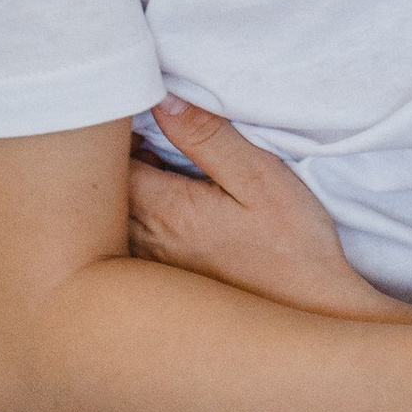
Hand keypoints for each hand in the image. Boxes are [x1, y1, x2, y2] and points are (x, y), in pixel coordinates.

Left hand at [127, 101, 405, 320]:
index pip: (107, 164)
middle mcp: (146, 242)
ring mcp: (151, 269)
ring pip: (108, 222)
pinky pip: (124, 245)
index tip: (128, 111)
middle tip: (135, 134)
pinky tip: (161, 207)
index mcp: (166, 210)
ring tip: (151, 166)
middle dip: (107, 161)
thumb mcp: (260, 177)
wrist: (313, 313)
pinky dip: (127, 220)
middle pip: (98, 194)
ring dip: (116, 192)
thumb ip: (207, 137)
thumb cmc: (292, 245)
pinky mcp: (163, 284)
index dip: (110, 134)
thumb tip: (161, 98)